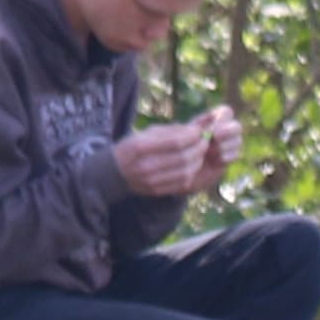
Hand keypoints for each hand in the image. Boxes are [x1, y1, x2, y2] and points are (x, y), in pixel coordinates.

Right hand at [112, 106, 240, 201]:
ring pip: (185, 172)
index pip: (176, 142)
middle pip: (183, 157)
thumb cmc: (133, 147)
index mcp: (141, 147)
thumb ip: (171, 131)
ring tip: (200, 153)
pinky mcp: (157, 191)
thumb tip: (196, 129)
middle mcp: (146, 165)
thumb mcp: (146, 133)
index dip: (192, 136)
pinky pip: (182, 183)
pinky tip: (192, 164)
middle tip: (204, 141)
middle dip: (199, 148)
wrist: (115, 172)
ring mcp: (151, 181)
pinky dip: (192, 172)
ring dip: (198, 161)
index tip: (200, 130)